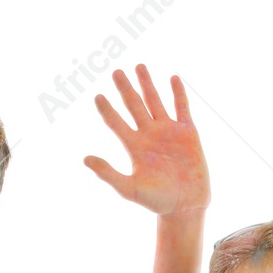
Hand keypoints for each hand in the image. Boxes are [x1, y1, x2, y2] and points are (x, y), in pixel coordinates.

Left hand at [85, 65, 210, 216]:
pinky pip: (182, 108)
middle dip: (125, 89)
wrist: (185, 206)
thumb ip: (108, 173)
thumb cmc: (156, 201)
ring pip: (155, 102)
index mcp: (134, 146)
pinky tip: (172, 78)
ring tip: (139, 66)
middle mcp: (149, 135)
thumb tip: (85, 159)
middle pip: (134, 106)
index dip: (107, 109)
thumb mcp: (129, 188)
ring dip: (147, 84)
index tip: (97, 96)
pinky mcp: (188, 133)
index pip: (116, 122)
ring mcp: (168, 132)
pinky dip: (178, 93)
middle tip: (116, 71)